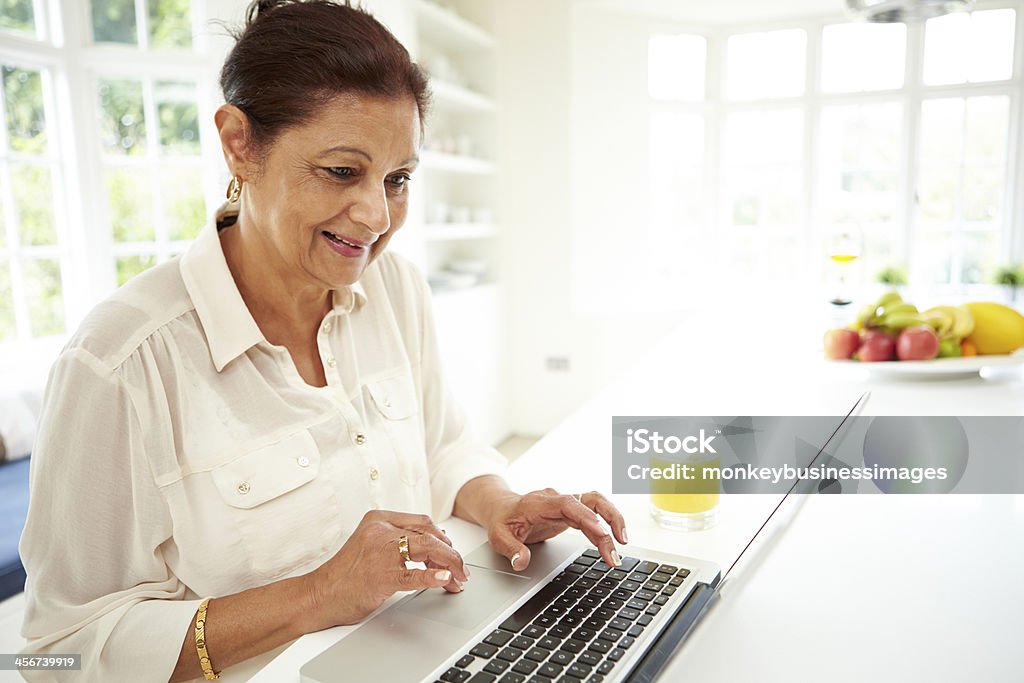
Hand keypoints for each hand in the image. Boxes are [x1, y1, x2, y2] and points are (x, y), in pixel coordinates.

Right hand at [304, 510, 469, 629]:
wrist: (318, 595)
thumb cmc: (346, 575)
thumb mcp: (371, 545)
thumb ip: (397, 540)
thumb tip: (434, 548)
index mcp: (378, 518)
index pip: (422, 521)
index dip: (442, 538)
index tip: (451, 552)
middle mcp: (379, 530)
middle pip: (428, 534)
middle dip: (450, 552)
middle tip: (461, 569)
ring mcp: (379, 551)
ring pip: (426, 549)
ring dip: (449, 564)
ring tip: (458, 578)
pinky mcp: (379, 574)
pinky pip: (413, 573)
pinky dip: (432, 576)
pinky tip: (443, 580)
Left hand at [485, 489, 627, 571]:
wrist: (502, 507)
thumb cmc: (502, 520)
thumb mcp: (498, 537)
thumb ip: (511, 549)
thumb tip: (521, 562)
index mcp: (539, 502)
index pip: (568, 505)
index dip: (586, 517)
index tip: (601, 533)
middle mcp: (556, 499)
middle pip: (589, 502)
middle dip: (607, 523)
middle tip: (616, 550)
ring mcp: (566, 503)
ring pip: (597, 503)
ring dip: (613, 520)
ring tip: (622, 544)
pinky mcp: (572, 510)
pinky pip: (595, 512)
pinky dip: (607, 524)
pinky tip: (614, 540)